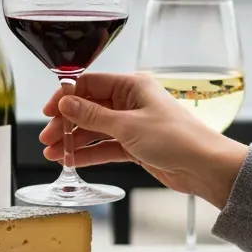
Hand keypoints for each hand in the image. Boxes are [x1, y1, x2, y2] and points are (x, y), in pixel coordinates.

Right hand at [38, 73, 249, 208]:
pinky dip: (89, 154)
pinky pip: (105, 146)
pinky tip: (71, 161)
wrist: (204, 166)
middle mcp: (131, 102)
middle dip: (67, 123)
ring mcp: (133, 124)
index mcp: (132, 85)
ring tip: (53, 154)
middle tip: (47, 138)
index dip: (66, 98)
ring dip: (74, 141)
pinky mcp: (136, 146)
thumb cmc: (175, 139)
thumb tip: (66, 103)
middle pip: (89, 108)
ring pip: (95, 129)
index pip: (90, 84)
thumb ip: (93, 116)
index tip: (48, 113)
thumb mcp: (128, 126)